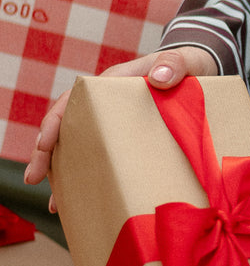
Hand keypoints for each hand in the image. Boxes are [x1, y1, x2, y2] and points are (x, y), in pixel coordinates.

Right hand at [23, 44, 218, 201]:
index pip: (74, 100)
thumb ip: (174, 65)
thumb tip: (160, 76)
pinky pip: (100, 155)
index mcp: (113, 83)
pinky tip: (81, 200)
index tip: (45, 144)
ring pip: (79, 145)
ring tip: (54, 203)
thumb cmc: (188, 65)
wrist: (200, 71)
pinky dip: (88, 176)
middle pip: (67, 126)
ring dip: (63, 172)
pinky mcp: (126, 135)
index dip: (56, 121)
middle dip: (46, 153)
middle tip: (33, 179)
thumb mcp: (185, 62)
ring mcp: (114, 120)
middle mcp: (107, 102)